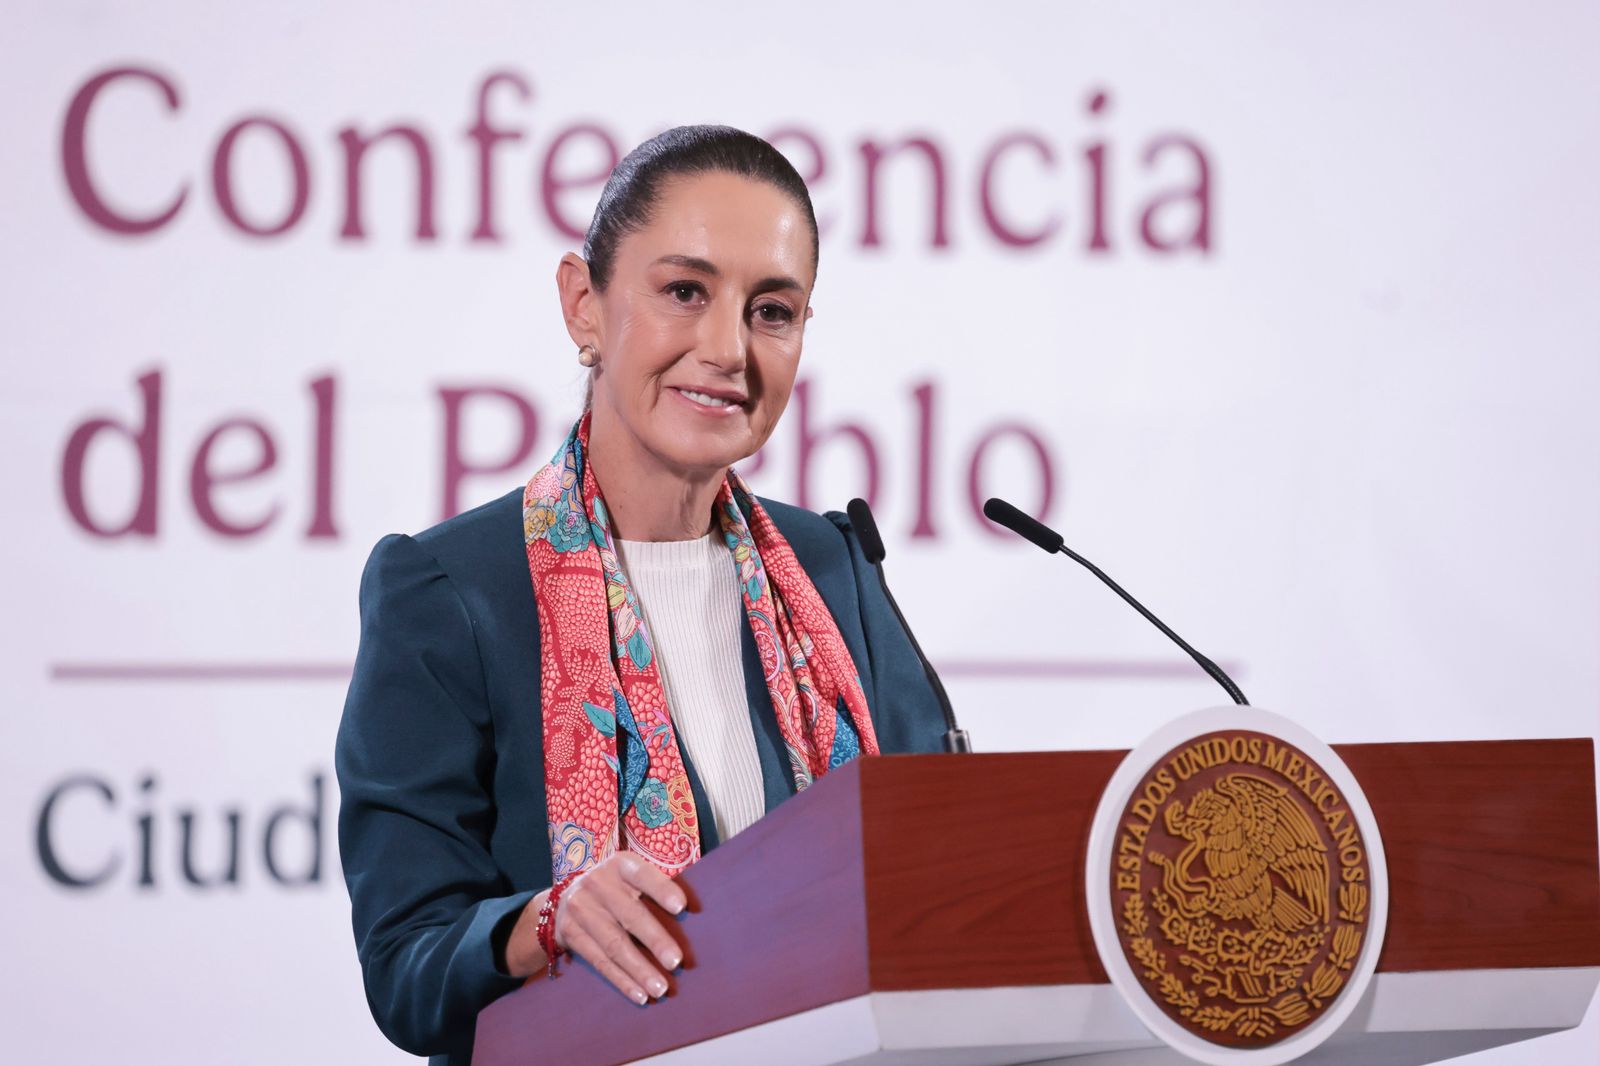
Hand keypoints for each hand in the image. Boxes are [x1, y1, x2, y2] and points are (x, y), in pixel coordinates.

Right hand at [507, 853, 687, 1003]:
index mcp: (619, 865)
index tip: (682, 907)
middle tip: (676, 962)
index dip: (661, 890)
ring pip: (614, 944)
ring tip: (660, 988)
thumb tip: (694, 918)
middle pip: (629, 915)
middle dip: (654, 940)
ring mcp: (580, 908)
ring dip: (639, 970)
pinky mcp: (570, 933)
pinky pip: (599, 961)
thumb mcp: (629, 878)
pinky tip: (639, 995)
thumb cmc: (615, 889)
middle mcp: (597, 883)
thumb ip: (655, 891)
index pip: (642, 876)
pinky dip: (621, 980)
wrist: (565, 898)